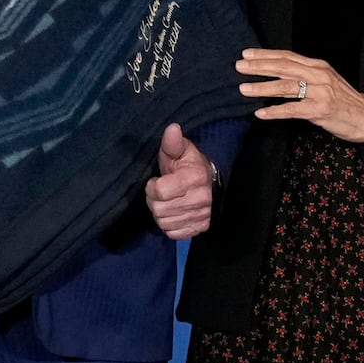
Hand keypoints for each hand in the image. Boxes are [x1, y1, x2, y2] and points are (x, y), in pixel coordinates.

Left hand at [144, 123, 214, 238]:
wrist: (211, 183)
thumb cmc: (189, 165)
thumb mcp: (180, 150)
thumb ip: (172, 142)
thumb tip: (172, 128)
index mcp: (194, 178)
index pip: (161, 191)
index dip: (152, 187)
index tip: (156, 180)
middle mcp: (200, 199)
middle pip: (159, 209)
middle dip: (154, 200)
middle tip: (159, 193)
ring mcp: (201, 216)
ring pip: (164, 223)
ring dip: (160, 213)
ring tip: (166, 202)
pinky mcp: (200, 228)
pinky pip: (173, 234)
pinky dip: (169, 226)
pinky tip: (173, 214)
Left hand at [236, 48, 363, 142]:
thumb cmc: (345, 100)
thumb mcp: (326, 80)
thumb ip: (305, 75)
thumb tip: (277, 73)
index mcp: (318, 66)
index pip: (287, 56)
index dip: (266, 54)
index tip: (247, 54)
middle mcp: (318, 75)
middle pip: (283, 67)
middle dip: (258, 67)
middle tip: (238, 67)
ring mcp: (320, 92)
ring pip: (285, 87)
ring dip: (262, 87)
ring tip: (243, 88)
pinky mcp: (320, 110)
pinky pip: (292, 110)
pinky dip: (275, 111)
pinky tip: (261, 113)